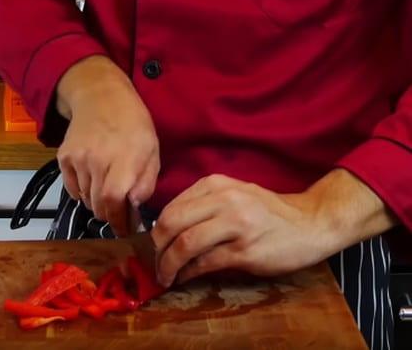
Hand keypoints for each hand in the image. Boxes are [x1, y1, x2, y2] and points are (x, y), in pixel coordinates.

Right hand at [55, 55, 159, 235]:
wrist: (100, 97)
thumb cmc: (134, 125)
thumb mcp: (152, 151)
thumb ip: (146, 182)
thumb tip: (135, 208)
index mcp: (124, 158)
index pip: (113, 200)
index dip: (118, 220)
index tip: (125, 229)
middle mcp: (97, 159)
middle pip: (97, 204)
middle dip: (109, 216)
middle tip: (118, 214)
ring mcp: (77, 158)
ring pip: (85, 199)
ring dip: (96, 203)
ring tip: (106, 191)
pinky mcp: (63, 157)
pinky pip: (72, 188)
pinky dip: (82, 193)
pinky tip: (92, 182)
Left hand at [150, 170, 393, 287]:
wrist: (311, 223)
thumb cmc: (267, 212)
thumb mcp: (233, 195)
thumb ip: (202, 205)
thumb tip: (166, 230)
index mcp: (216, 185)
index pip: (171, 207)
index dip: (155, 230)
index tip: (152, 246)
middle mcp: (224, 200)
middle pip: (172, 223)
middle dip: (156, 248)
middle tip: (154, 263)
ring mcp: (236, 225)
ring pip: (185, 244)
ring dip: (169, 264)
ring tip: (165, 275)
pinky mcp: (245, 250)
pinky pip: (205, 263)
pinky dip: (189, 272)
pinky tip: (185, 277)